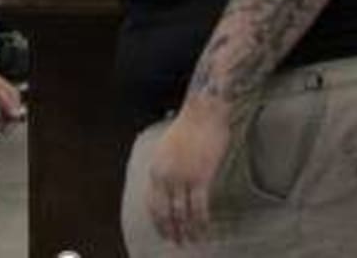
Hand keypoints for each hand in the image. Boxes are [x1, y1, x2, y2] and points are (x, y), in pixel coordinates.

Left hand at [146, 108, 230, 245]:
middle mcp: (165, 176)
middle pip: (165, 212)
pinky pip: (199, 208)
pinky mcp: (200, 178)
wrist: (204, 112)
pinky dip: (201, 223)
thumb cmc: (189, 127)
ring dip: (187, 230)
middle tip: (177, 242)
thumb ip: (166, 169)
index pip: (152, 203)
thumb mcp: (167, 149)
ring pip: (182, 213)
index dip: (158, 221)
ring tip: (192, 240)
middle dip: (171, 230)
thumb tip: (170, 188)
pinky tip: (204, 230)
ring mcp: (182, 178)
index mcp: (155, 169)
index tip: (163, 232)